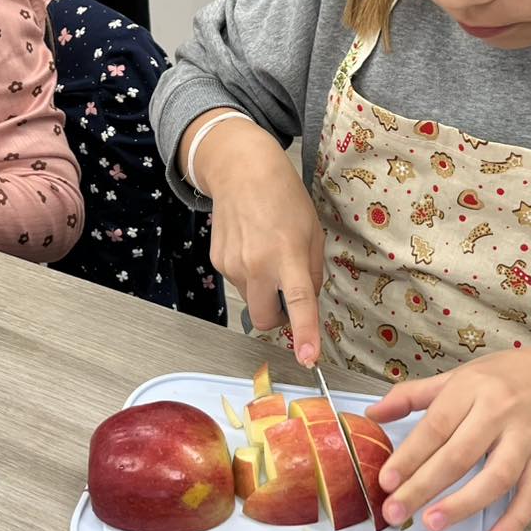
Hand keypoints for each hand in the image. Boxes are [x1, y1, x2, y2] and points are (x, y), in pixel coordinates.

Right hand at [197, 119, 326, 364]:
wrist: (241, 171)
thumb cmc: (285, 198)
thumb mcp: (313, 232)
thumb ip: (312, 272)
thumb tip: (305, 303)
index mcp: (287, 255)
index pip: (298, 302)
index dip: (304, 333)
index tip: (309, 359)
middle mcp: (256, 264)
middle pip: (264, 320)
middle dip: (277, 318)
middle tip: (286, 294)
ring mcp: (232, 265)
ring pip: (252, 300)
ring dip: (264, 290)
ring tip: (267, 254)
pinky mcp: (217, 262)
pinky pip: (239, 283)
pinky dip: (249, 275)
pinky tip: (251, 246)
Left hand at [364, 348, 530, 530]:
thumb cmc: (502, 377)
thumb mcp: (457, 376)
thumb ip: (413, 396)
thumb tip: (372, 415)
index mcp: (471, 388)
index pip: (436, 426)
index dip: (409, 456)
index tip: (385, 481)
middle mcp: (500, 411)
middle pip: (459, 454)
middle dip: (424, 486)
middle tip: (396, 513)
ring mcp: (527, 437)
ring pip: (496, 476)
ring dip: (464, 504)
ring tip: (432, 524)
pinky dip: (515, 520)